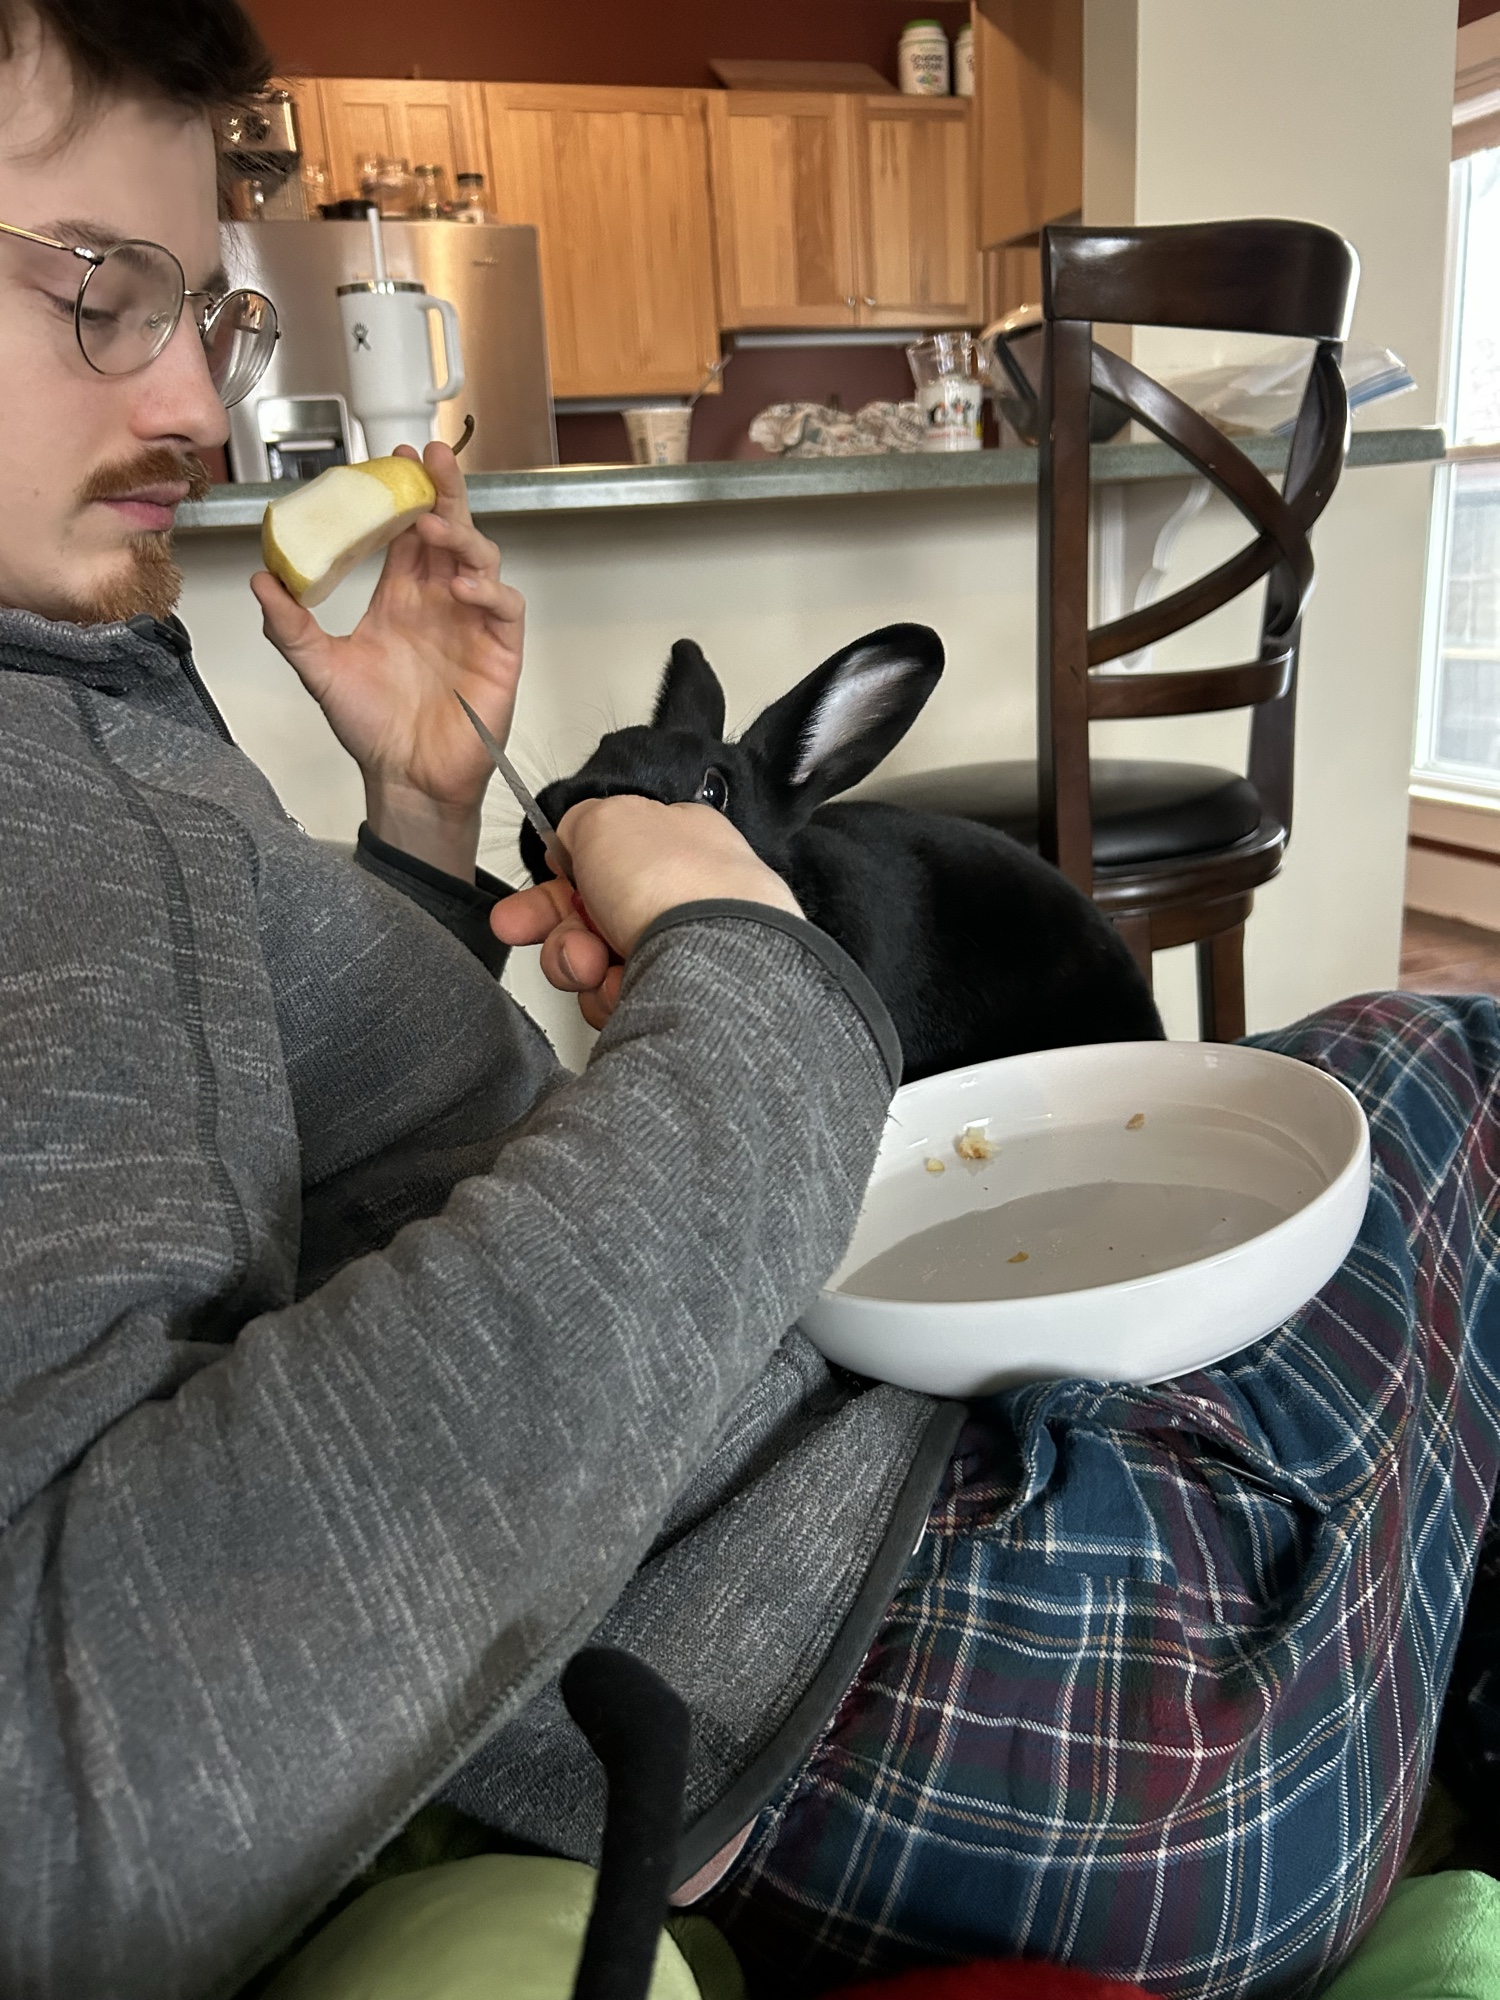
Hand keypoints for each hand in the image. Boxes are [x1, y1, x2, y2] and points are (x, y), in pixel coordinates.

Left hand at [250, 439, 523, 878]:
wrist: (405, 779)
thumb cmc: (370, 728)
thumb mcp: (319, 670)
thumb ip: (291, 626)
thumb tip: (259, 579)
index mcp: (400, 598)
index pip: (406, 532)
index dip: (402, 495)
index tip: (389, 459)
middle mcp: (439, 602)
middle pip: (449, 530)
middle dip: (444, 490)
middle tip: (429, 457)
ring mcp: (472, 624)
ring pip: (480, 558)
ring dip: (461, 535)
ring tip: (433, 526)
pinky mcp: (499, 652)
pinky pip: (504, 607)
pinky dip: (489, 589)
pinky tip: (462, 584)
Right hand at [492, 796, 802, 1030]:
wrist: (714, 962)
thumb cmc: (672, 883)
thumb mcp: (605, 819)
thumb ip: (580, 823)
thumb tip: (572, 838)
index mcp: (678, 842)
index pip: (603, 863)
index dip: (555, 885)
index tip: (518, 906)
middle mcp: (684, 898)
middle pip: (593, 919)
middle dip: (555, 931)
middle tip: (523, 930)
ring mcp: (686, 953)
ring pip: (600, 964)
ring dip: (577, 963)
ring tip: (594, 963)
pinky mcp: (683, 1002)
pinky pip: (621, 1002)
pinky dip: (609, 997)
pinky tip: (623, 991)